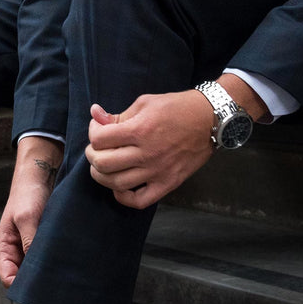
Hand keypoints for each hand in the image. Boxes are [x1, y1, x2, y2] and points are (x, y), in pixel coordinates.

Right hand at [0, 136, 63, 286]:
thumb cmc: (28, 193)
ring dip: (48, 271)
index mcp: (5, 247)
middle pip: (24, 277)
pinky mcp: (45, 241)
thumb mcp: (27, 217)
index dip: (21, 286)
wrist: (41, 174)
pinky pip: (49, 257)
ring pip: (37, 269)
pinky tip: (66, 262)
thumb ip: (29, 242)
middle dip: (36, 282)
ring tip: (61, 273)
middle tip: (53, 284)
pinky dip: (55, 260)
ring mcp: (31, 246)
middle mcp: (17, 250)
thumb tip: (36, 269)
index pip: (8, 278)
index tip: (38, 289)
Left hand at [85, 90, 214, 208]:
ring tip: (103, 167)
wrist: (210, 120)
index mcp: (140, 129)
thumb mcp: (145, 103)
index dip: (93, 133)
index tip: (98, 130)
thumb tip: (95, 115)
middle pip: (103, 163)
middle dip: (92, 156)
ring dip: (102, 176)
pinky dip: (124, 197)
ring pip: (116, 183)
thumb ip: (119, 114)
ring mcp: (157, 171)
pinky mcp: (168, 183)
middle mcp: (147, 153)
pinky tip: (119, 187)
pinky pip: (140, 200)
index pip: (100, 139)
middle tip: (96, 150)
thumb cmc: (177, 108)